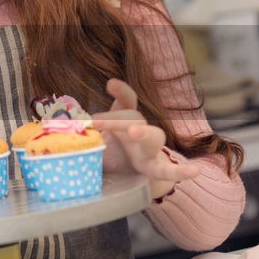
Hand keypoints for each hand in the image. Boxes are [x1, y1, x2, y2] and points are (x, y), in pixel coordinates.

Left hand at [90, 79, 199, 199]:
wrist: (128, 174)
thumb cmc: (111, 151)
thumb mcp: (94, 139)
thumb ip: (83, 134)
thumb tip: (63, 130)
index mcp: (123, 120)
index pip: (125, 100)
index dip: (121, 91)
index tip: (111, 84)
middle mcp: (138, 129)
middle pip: (133, 117)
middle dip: (115, 117)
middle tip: (95, 120)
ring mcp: (148, 148)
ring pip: (154, 136)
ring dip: (144, 133)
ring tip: (134, 132)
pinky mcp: (153, 167)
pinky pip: (168, 170)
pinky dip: (181, 171)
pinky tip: (195, 172)